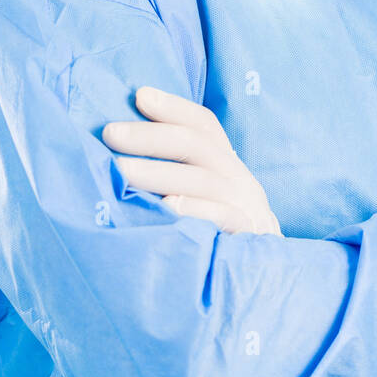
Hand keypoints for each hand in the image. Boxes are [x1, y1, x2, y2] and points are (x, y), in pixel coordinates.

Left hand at [103, 87, 281, 235]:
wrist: (266, 281)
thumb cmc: (219, 236)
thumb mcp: (204, 198)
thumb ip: (178, 174)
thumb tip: (123, 150)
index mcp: (227, 166)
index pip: (204, 125)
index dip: (174, 107)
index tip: (139, 95)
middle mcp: (240, 180)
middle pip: (197, 145)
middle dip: (151, 136)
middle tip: (110, 134)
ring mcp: (247, 208)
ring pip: (204, 179)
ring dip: (159, 172)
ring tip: (120, 172)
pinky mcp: (249, 238)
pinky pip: (225, 218)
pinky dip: (196, 209)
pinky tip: (167, 207)